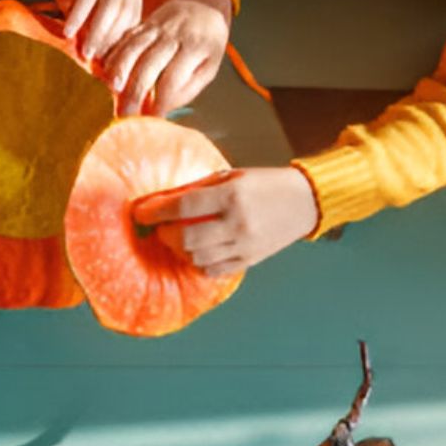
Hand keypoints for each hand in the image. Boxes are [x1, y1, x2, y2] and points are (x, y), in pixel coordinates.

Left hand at [52, 0, 142, 60]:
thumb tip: (67, 9)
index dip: (79, 13)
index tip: (68, 33)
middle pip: (112, 4)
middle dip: (99, 32)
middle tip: (87, 53)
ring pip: (127, 12)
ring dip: (114, 37)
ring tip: (101, 56)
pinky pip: (137, 14)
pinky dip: (127, 34)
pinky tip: (117, 48)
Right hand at [103, 0, 230, 114]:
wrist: (204, 3)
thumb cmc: (208, 43)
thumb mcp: (209, 67)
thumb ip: (187, 89)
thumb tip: (161, 110)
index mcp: (194, 48)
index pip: (172, 79)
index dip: (160, 101)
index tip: (152, 120)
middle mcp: (173, 35)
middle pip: (149, 65)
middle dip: (135, 91)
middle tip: (125, 114)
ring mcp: (156, 27)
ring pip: (133, 48)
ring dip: (119, 71)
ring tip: (111, 91)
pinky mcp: (143, 23)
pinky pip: (125, 39)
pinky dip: (113, 55)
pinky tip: (106, 72)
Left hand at [134, 167, 319, 275]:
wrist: (304, 201)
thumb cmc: (265, 184)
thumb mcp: (233, 176)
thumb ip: (200, 188)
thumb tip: (163, 200)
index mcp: (232, 195)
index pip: (183, 206)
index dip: (156, 211)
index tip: (140, 212)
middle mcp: (237, 223)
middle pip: (186, 238)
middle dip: (165, 234)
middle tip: (158, 227)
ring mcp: (245, 245)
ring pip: (197, 257)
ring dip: (179, 250)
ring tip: (175, 238)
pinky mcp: (250, 260)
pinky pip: (214, 270)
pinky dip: (198, 263)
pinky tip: (194, 252)